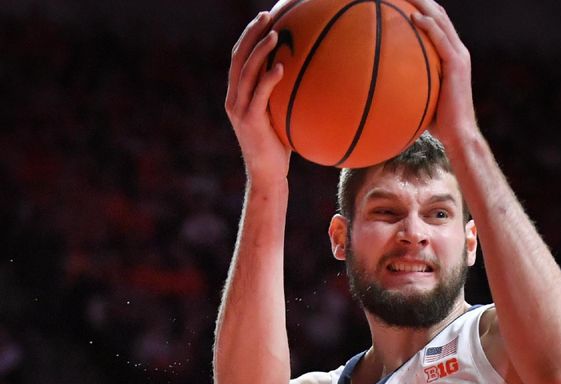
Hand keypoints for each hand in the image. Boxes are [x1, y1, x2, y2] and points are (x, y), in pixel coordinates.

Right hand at [225, 13, 290, 185]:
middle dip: (252, 33)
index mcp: (238, 95)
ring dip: (260, 50)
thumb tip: (310, 82)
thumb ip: (285, 99)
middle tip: (267, 14)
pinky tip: (281, 67)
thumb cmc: (279, 150)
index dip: (249, 36)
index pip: (239, 58)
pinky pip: (258, 95)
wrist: (268, 176)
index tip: (265, 18)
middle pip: (238, 57)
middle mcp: (234, 98)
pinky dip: (268, 79)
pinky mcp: (249, 121)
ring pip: (245, 71)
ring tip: (275, 34)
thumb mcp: (281, 119)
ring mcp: (239, 109)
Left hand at [408, 0, 477, 145]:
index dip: (423, 8)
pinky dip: (428, 25)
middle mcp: (458, 51)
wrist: (458, 133)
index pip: (438, 24)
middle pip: (439, 15)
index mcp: (452, 56)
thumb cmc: (439, 122)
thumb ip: (411, 85)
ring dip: (423, 4)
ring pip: (441, 20)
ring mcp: (459, 56)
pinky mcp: (457, 64)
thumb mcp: (423, 97)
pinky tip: (413, 17)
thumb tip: (385, 87)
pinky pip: (441, 38)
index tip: (403, 1)